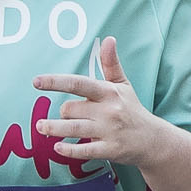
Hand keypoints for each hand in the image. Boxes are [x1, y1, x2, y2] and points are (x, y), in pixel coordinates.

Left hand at [34, 36, 154, 166]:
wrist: (153, 140)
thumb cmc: (132, 110)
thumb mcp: (123, 85)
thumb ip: (111, 63)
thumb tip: (109, 39)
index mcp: (108, 92)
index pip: (78, 83)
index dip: (55, 82)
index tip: (36, 81)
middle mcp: (108, 110)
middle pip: (70, 109)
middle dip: (64, 112)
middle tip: (68, 115)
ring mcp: (109, 131)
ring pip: (72, 128)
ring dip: (53, 128)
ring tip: (41, 127)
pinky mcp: (109, 150)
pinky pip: (83, 150)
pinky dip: (68, 150)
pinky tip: (57, 147)